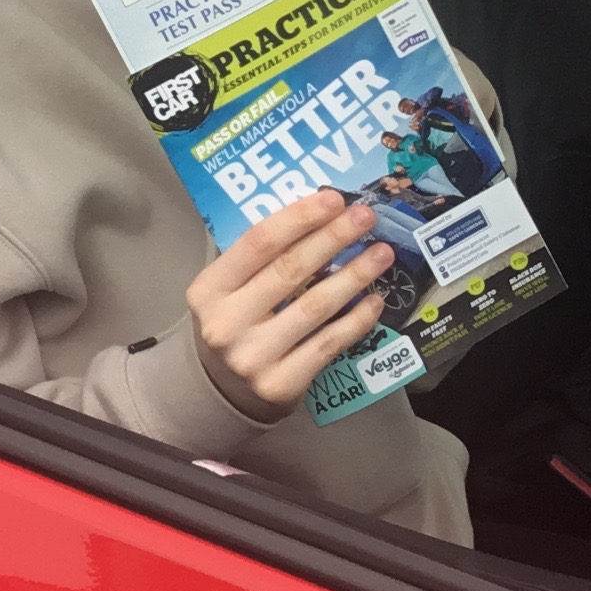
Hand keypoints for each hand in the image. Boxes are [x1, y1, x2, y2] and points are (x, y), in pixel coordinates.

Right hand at [188, 189, 394, 416]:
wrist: (222, 392)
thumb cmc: (235, 324)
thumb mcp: (229, 290)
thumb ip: (261, 260)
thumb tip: (322, 218)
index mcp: (208, 290)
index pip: (258, 243)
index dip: (299, 218)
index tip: (334, 199)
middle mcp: (226, 323)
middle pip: (289, 270)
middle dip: (333, 238)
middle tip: (366, 217)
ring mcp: (253, 357)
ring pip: (315, 307)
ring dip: (354, 276)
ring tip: (382, 254)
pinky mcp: (281, 384)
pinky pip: (329, 343)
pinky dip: (357, 320)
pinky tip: (375, 300)